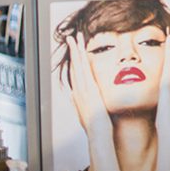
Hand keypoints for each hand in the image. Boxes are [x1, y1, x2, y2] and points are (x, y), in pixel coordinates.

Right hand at [67, 34, 123, 170]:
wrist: (98, 134)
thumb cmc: (96, 127)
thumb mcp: (85, 114)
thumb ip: (80, 104)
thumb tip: (73, 96)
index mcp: (79, 94)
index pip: (75, 73)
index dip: (74, 60)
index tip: (74, 49)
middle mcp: (79, 90)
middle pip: (75, 65)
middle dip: (73, 50)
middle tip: (71, 36)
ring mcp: (84, 89)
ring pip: (78, 65)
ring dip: (76, 50)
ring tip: (75, 37)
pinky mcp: (90, 90)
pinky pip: (86, 72)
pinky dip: (83, 61)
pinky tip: (83, 51)